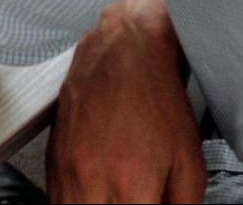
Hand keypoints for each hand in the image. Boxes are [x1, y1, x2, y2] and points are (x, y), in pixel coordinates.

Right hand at [47, 0, 203, 203]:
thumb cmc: (157, 100)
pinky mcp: (52, 155)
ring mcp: (66, 167)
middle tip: (133, 202)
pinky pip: (54, 196)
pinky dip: (73, 202)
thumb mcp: (190, 164)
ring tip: (112, 199)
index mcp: (131, 186)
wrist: (125, 52)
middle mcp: (92, 179)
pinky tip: (92, 197)